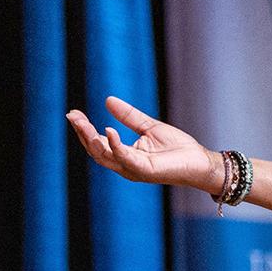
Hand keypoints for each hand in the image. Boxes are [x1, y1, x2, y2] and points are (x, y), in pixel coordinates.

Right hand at [67, 96, 220, 192]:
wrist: (199, 161)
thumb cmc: (177, 148)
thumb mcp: (149, 127)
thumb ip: (128, 116)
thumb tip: (107, 100)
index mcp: (125, 154)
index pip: (99, 142)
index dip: (85, 129)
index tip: (73, 114)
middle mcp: (125, 164)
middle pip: (96, 150)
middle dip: (83, 133)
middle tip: (72, 116)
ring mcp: (133, 169)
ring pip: (105, 155)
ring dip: (91, 138)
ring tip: (81, 122)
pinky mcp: (145, 170)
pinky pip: (125, 158)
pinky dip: (115, 145)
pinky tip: (108, 130)